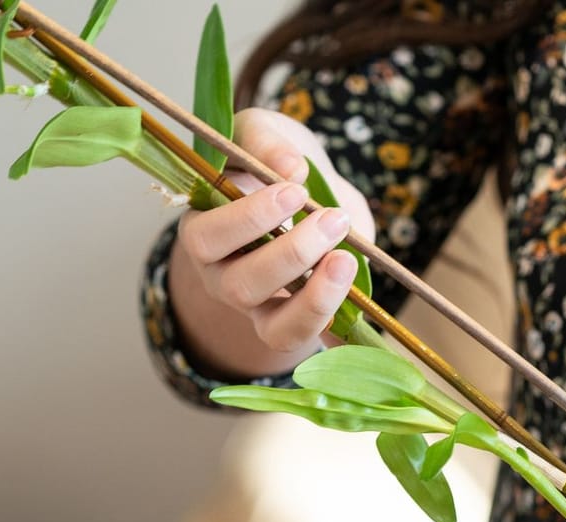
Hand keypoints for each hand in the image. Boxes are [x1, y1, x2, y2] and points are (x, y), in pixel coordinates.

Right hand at [169, 108, 376, 376]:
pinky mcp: (296, 324)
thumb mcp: (264, 133)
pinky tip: (360, 318)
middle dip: (290, 254)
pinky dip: (336, 336)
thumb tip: (289, 168)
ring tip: (346, 258)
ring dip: (315, 297)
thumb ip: (266, 141)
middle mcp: (223, 277)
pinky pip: (312, 343)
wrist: (309, 192)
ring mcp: (260, 309)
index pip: (208, 238)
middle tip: (331, 220)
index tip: (294, 190)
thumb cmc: (274, 162)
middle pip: (240, 285)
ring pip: (275, 327)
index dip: (249, 219)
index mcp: (205, 229)